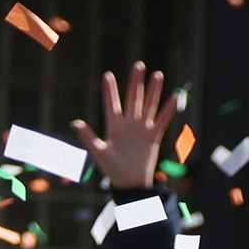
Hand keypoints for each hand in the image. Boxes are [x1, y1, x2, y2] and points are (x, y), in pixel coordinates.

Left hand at [73, 61, 173, 195]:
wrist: (128, 183)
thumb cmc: (111, 170)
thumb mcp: (98, 151)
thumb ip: (87, 136)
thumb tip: (74, 122)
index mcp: (113, 127)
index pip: (111, 104)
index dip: (109, 90)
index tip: (107, 75)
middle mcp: (129, 125)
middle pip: (133, 98)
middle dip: (135, 82)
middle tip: (138, 65)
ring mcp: (142, 129)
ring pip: (149, 105)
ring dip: (153, 90)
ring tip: (157, 75)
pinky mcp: (153, 137)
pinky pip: (162, 121)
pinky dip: (168, 110)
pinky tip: (173, 97)